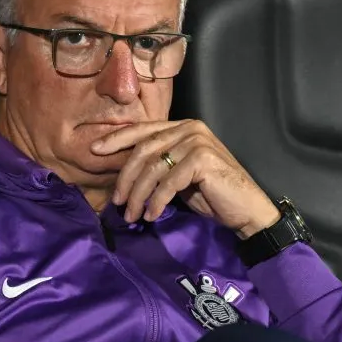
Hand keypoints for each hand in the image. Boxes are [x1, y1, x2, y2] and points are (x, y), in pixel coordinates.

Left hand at [91, 120, 280, 238]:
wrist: (247, 210)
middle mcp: (190, 128)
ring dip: (139, 195)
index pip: (143, 130)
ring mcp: (197, 141)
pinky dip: (157, 201)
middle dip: (126, 178)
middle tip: (118, 202)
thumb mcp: (178, 177)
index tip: (94, 151)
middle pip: (144, 150)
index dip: (117, 139)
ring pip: (153, 168)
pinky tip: (152, 215)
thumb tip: (124, 175)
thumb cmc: (212, 195)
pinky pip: (168, 182)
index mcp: (182, 126)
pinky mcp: (202, 159)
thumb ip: (158, 167)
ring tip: (132, 215)